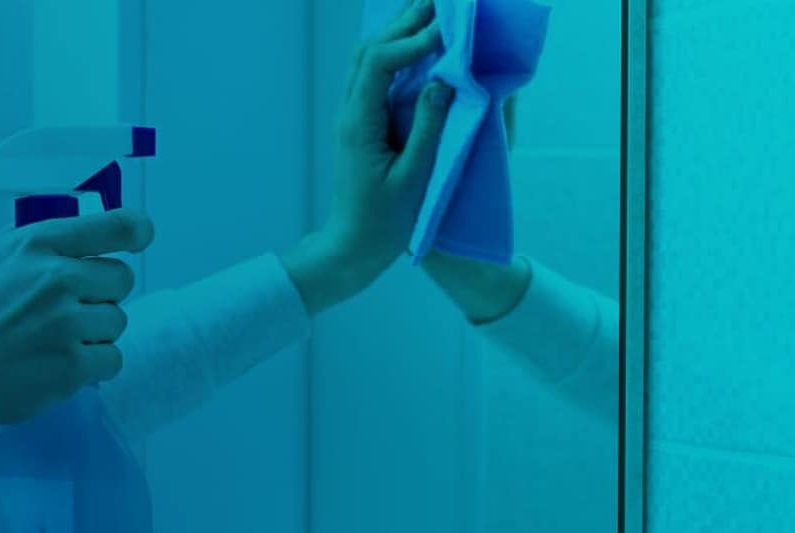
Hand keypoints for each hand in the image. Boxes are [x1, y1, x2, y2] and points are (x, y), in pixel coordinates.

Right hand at [0, 209, 154, 449]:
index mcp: (35, 245)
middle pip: (122, 278)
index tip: (141, 236)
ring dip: (95, 333)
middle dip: (102, 293)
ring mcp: (66, 323)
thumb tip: (74, 232)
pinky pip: (113, 359)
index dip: (135, 230)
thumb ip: (27, 243)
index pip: (114, 226)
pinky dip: (93, 366)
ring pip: (118, 321)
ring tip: (53, 341)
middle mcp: (56, 279)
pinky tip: (59, 365)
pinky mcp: (73, 365)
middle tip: (68, 310)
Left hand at [281, 0, 453, 314]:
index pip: (379, 63)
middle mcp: (350, 113)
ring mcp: (352, 117)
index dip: (411, 43)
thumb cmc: (385, 221)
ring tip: (431, 15)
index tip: (445, 36)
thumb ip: (428, 128)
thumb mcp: (414, 178)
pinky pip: (374, 77)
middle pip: (370, 51)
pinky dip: (396, 55)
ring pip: (368, 60)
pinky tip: (418, 50)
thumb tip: (441, 82)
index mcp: (359, 123)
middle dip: (404, 24)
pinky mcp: (361, 124)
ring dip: (398, 34)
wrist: (353, 246)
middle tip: (440, 4)